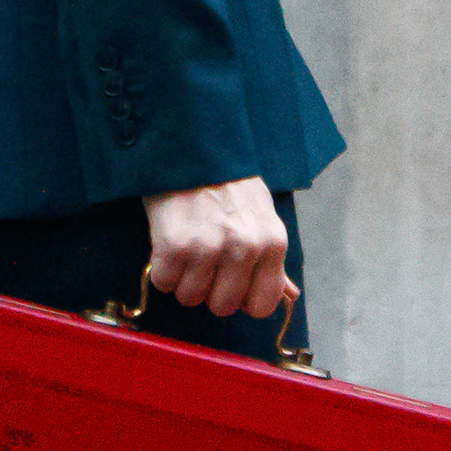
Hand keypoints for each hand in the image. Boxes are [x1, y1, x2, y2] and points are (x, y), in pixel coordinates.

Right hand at [141, 177, 292, 321]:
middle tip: (202, 262)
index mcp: (272, 242)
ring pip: (190, 298)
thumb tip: (288, 296)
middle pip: (223, 306)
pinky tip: (168, 245)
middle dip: (209, 290)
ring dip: (183, 279)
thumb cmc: (227, 181)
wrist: (190, 144)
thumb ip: (271, 259)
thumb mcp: (261, 214)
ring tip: (185, 250)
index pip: (261, 305)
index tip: (230, 283)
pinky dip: (162, 269)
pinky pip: (164, 282)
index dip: (241, 298)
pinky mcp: (175, 244)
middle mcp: (245, 248)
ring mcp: (208, 247)